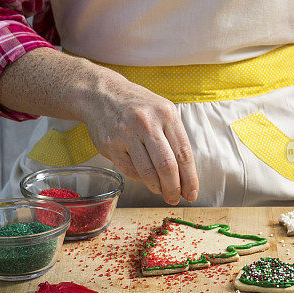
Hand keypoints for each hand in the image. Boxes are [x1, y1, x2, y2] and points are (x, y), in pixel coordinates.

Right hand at [83, 65, 198, 204]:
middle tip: (175, 198)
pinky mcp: (110, 145)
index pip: (184, 153)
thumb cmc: (138, 106)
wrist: (101, 93)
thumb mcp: (161, 111)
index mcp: (166, 114)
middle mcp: (147, 123)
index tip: (192, 193)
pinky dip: (140, 179)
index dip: (190, 178)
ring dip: (157, 188)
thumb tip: (186, 177)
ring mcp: (126, 134)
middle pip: (167, 166)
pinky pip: (130, 170)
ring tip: (161, 191)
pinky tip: (144, 177)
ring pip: (148, 173)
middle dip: (174, 188)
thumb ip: (174, 139)